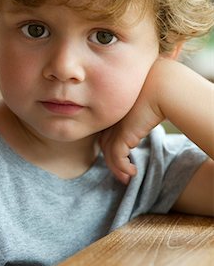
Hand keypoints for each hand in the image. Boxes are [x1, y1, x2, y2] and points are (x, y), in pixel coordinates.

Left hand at [100, 59, 165, 183]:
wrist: (160, 87)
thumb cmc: (157, 90)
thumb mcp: (143, 104)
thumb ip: (138, 115)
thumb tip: (145, 121)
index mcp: (113, 112)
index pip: (106, 133)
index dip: (111, 148)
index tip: (120, 159)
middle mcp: (111, 120)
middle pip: (105, 145)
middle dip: (112, 161)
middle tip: (121, 175)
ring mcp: (114, 128)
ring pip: (109, 154)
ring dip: (117, 169)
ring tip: (127, 179)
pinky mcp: (122, 135)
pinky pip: (117, 157)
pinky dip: (123, 167)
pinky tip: (133, 172)